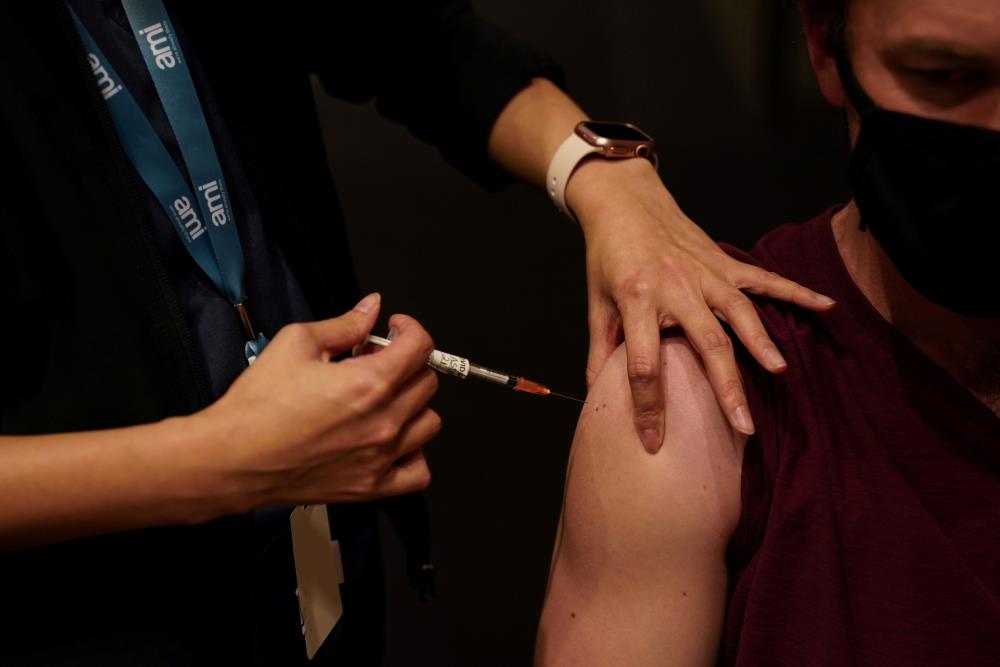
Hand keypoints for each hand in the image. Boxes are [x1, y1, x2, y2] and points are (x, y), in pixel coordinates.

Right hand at [197, 293, 440, 509]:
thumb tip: (369, 308)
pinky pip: (419, 472)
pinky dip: (414, 454)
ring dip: (412, 405)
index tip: (396, 328)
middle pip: (426, 382)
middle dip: (406, 363)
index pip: (420, 346)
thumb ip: (343, 324)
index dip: (410, 329)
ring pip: (428, 422)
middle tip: (376, 361)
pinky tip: (394, 442)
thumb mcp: (296, 343)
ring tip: (383, 399)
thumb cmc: (257, 407)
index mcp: (369, 383)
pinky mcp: (370, 487)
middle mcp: (383, 422)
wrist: (231, 458)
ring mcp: (381, 458)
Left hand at [567, 158, 834, 452]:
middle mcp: (676, 286)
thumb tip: (597, 395)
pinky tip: (825, 306)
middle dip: (726, 387)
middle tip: (743, 427)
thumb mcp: (596, 304)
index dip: (648, 406)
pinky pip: (764, 279)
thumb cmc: (608, 256)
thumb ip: (600, 350)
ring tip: (779, 373)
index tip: (654, 441)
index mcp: (637, 299)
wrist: (624, 201)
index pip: (644, 363)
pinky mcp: (724, 262)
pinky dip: (796, 291)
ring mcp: (705, 273)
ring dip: (761, 343)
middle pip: (707, 343)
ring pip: (740, 312)